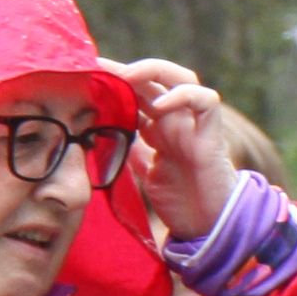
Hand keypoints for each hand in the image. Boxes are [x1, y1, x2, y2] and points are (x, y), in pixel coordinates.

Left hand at [108, 57, 244, 238]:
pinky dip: (184, 96)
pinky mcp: (211, 135)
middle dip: (126, 70)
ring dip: (155, 71)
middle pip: (156, 80)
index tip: (85, 75)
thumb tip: (102, 139)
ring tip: (128, 77)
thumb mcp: (145, 173)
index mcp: (159, 130)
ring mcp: (194, 125)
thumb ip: (131, 153)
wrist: (208, 226)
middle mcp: (176, 121)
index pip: (136, 94)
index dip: (114, 82)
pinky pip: (206, 101)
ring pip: (183, 78)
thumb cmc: (181, 203)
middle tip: (100, 69)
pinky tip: (161, 105)